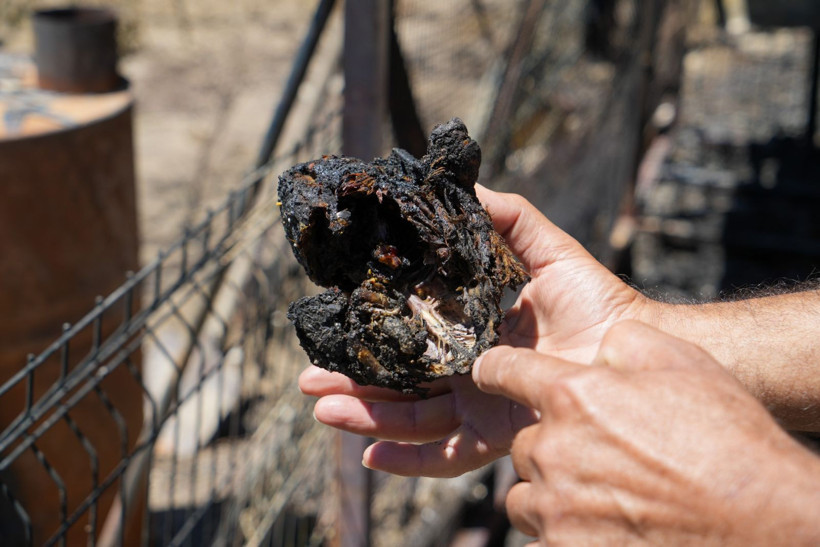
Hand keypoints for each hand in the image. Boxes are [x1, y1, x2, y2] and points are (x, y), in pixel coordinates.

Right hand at [299, 187, 651, 475]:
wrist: (632, 347)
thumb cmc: (594, 298)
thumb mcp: (545, 248)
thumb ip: (506, 217)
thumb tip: (466, 182)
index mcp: (467, 328)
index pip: (407, 333)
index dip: (369, 333)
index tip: (331, 325)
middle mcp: (464, 368)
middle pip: (397, 381)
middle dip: (351, 381)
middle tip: (307, 378)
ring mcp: (478, 405)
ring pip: (410, 417)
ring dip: (364, 415)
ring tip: (323, 407)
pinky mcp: (497, 437)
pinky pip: (446, 455)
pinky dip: (408, 460)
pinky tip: (370, 454)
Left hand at [474, 321, 819, 543]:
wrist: (760, 520)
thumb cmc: (726, 442)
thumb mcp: (680, 362)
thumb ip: (623, 343)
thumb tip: (598, 347)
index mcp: (573, 396)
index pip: (503, 371)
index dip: (497, 369)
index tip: (490, 372)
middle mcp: (553, 450)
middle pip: (525, 442)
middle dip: (551, 444)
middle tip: (599, 453)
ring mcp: (556, 507)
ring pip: (527, 493)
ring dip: (552, 490)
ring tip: (603, 493)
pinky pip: (545, 533)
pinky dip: (567, 528)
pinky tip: (607, 521)